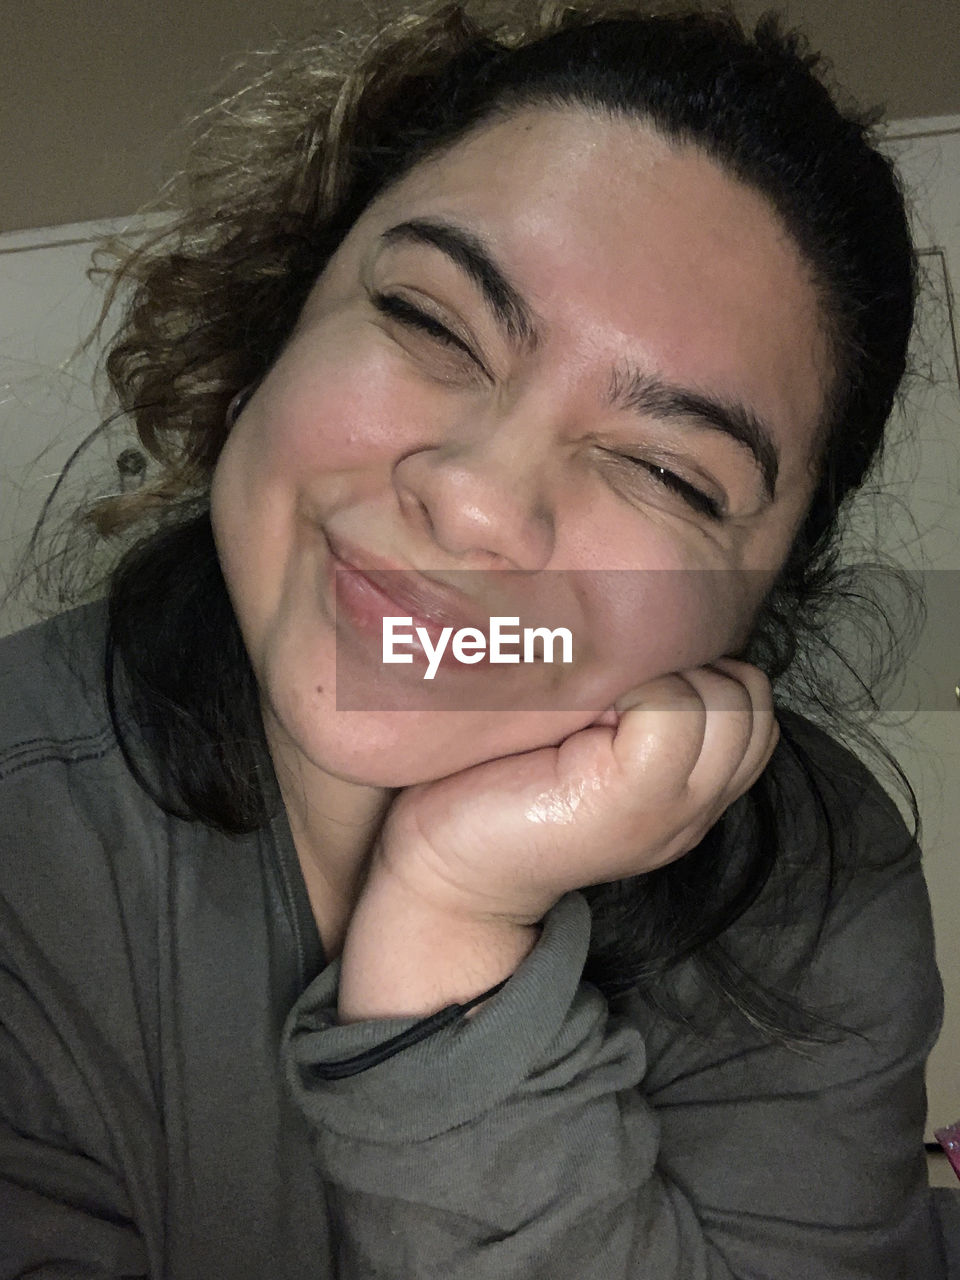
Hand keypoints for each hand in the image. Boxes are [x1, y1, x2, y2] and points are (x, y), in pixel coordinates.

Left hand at [374, 659, 778, 926]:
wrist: (448, 871)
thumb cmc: (500, 784)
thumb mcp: (587, 735)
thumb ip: (635, 699)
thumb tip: (645, 610)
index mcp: (692, 787)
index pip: (752, 698)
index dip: (697, 668)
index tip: (627, 684)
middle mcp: (699, 804)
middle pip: (750, 696)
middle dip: (688, 669)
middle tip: (612, 695)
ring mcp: (676, 808)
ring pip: (724, 701)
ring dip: (664, 678)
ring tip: (600, 706)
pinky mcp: (634, 800)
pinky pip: (674, 710)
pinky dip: (636, 692)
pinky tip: (583, 719)